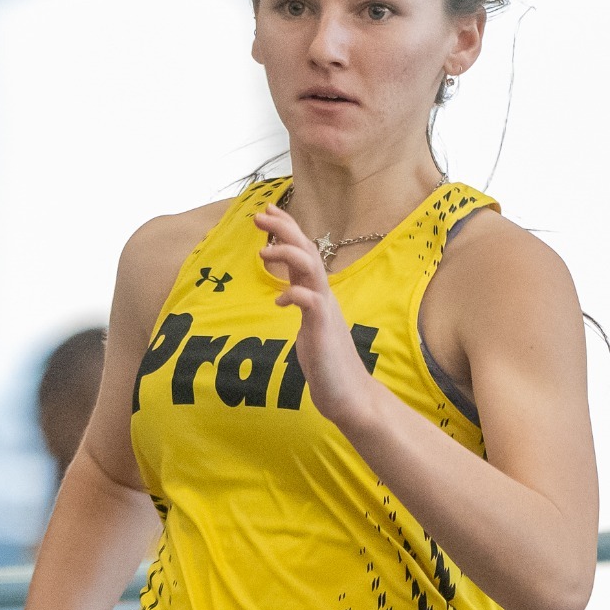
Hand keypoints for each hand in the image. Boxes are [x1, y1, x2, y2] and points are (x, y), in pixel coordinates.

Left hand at [255, 203, 384, 428]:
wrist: (349, 396)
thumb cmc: (328, 364)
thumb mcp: (311, 327)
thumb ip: (303, 306)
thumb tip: (292, 291)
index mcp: (318, 295)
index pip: (304, 253)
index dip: (287, 230)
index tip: (267, 213)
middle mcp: (324, 297)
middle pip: (308, 252)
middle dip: (284, 230)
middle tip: (260, 214)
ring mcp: (325, 312)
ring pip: (311, 270)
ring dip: (288, 255)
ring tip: (262, 252)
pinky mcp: (323, 331)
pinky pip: (310, 303)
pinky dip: (294, 294)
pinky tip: (279, 299)